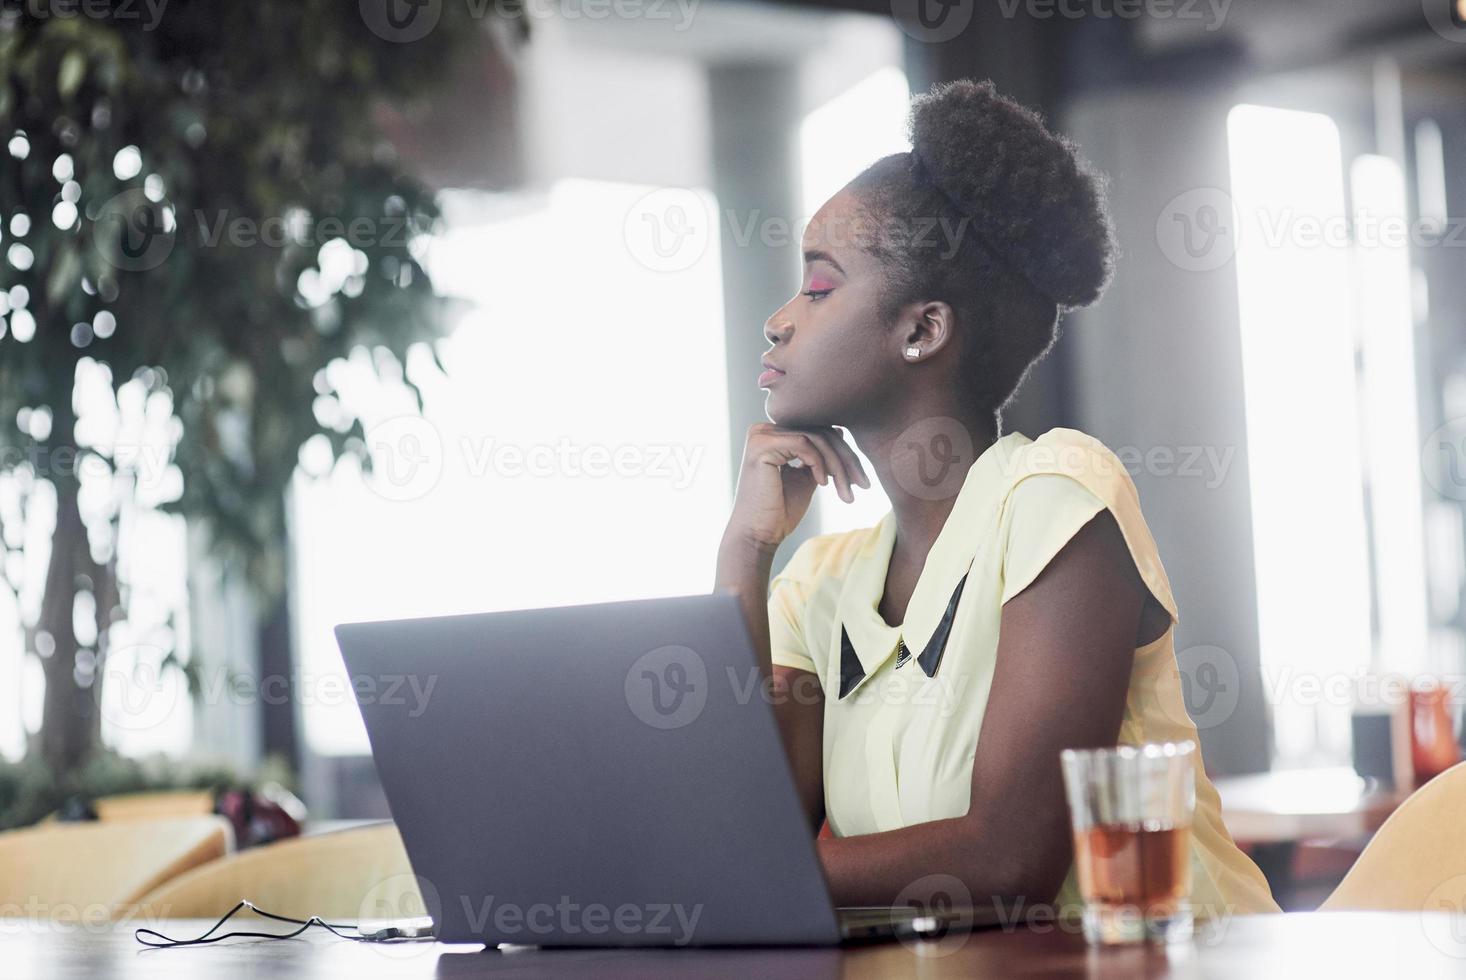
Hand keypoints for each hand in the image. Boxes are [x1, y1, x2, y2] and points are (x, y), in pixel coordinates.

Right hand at [723, 423, 870, 551]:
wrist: (758, 535)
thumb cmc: (780, 511)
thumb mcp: (806, 477)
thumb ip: (819, 456)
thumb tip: (839, 431)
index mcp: (772, 435)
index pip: (817, 432)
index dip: (844, 453)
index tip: (862, 480)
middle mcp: (763, 430)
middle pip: (819, 432)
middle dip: (846, 459)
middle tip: (864, 485)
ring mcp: (760, 436)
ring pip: (815, 438)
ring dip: (838, 466)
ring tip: (846, 491)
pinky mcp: (761, 446)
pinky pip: (803, 444)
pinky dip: (819, 464)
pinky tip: (822, 485)